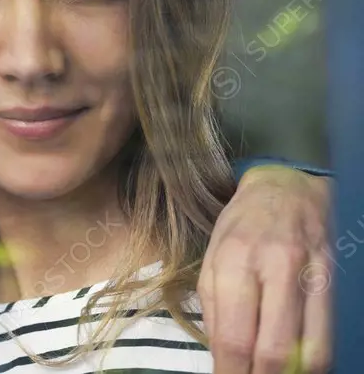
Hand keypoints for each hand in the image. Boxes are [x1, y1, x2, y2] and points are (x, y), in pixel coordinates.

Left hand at [199, 165, 331, 373]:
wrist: (287, 190)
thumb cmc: (242, 225)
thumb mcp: (212, 257)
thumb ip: (213, 307)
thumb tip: (219, 354)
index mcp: (234, 262)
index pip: (235, 337)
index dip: (230, 372)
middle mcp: (275, 268)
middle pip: (274, 349)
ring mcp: (310, 275)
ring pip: (310, 349)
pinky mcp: (333, 281)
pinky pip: (328, 335)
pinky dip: (313, 359)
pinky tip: (296, 363)